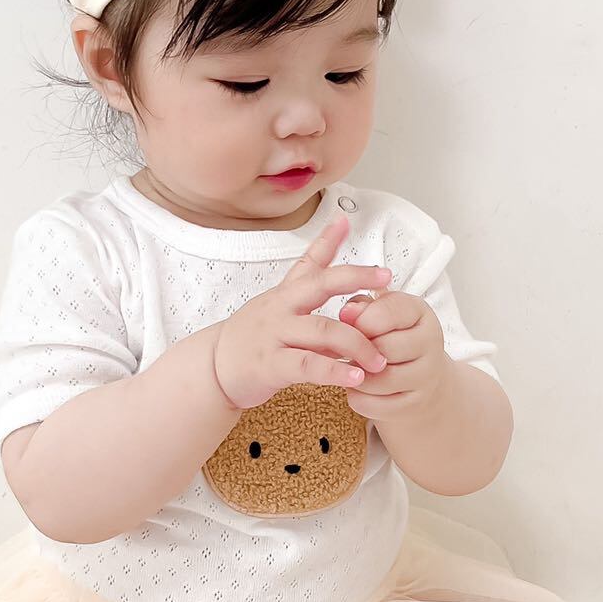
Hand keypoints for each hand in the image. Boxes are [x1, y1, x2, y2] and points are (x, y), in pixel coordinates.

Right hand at [210, 212, 391, 409]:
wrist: (214, 367)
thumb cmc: (255, 333)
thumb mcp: (280, 297)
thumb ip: (312, 266)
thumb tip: (341, 223)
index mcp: (286, 293)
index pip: (315, 263)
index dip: (340, 248)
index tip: (370, 247)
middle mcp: (281, 308)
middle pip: (320, 286)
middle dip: (355, 282)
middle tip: (388, 289)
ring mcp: (275, 335)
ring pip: (321, 331)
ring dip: (356, 344)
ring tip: (380, 360)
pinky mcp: (271, 365)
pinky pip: (307, 366)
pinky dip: (334, 372)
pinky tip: (354, 378)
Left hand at [336, 288, 450, 422]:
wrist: (420, 376)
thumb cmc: (391, 337)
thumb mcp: (379, 313)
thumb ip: (361, 307)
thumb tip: (347, 313)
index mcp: (419, 312)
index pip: (387, 311)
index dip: (360, 319)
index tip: (349, 324)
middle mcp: (431, 342)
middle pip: (383, 347)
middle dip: (357, 351)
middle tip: (349, 351)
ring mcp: (426, 376)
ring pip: (377, 379)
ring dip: (355, 376)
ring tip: (353, 369)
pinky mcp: (415, 405)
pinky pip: (373, 404)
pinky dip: (358, 397)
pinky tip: (359, 388)